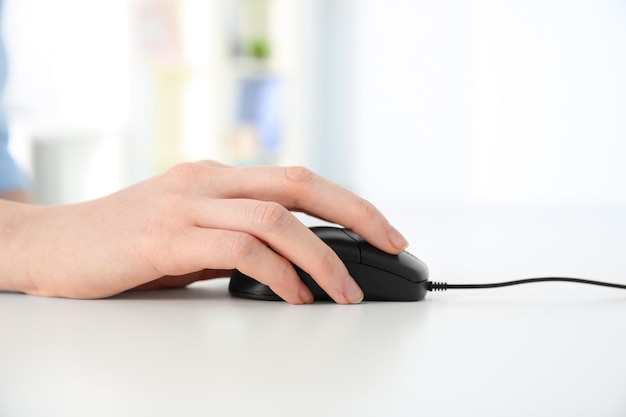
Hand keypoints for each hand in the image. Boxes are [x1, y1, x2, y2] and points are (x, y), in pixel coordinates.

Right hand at [1, 161, 407, 303]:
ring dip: (320, 257)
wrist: (54, 245)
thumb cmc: (125, 242)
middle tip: (391, 245)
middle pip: (300, 184)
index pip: (299, 180)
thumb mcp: (192, 232)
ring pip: (275, 217)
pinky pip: (237, 248)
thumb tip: (290, 262)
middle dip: (355, 214)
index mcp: (219, 178)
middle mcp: (209, 181)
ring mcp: (186, 204)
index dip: (349, 202)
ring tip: (344, 291)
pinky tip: (292, 297)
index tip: (384, 230)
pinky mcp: (164, 236)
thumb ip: (237, 237)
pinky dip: (275, 273)